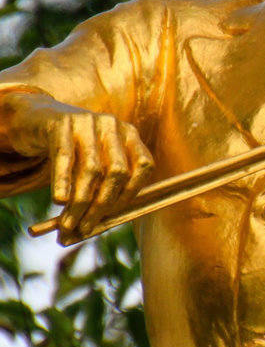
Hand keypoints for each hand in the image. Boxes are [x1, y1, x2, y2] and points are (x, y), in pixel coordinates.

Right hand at [0, 92, 153, 242]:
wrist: (39, 119)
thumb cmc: (73, 149)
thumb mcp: (94, 161)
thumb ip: (102, 187)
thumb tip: (96, 227)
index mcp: (130, 134)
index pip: (143, 166)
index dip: (131, 193)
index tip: (112, 216)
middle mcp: (113, 126)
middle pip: (118, 171)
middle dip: (102, 205)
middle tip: (85, 228)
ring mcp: (88, 121)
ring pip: (91, 169)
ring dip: (80, 201)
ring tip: (67, 224)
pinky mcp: (61, 123)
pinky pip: (64, 157)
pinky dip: (64, 182)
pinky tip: (60, 201)